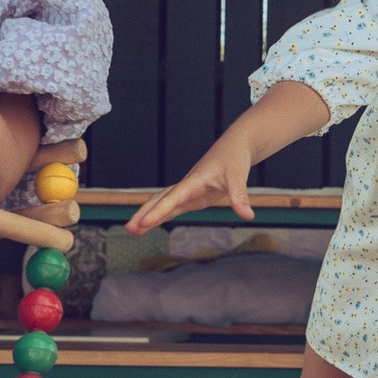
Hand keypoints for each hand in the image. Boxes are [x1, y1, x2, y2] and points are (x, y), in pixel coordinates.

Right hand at [127, 136, 255, 231]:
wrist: (235, 146)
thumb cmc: (235, 158)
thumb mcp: (239, 176)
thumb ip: (240, 197)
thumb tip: (248, 216)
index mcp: (194, 180)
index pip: (173, 198)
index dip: (158, 211)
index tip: (143, 222)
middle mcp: (187, 185)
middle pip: (160, 200)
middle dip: (145, 214)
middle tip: (129, 229)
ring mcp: (188, 191)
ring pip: (163, 203)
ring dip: (149, 215)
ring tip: (133, 231)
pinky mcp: (193, 196)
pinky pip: (173, 207)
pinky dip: (161, 215)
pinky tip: (150, 224)